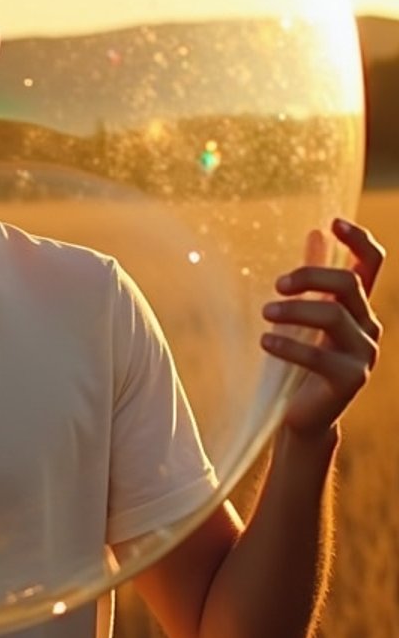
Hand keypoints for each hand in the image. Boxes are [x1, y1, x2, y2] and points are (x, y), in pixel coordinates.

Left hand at [261, 218, 384, 439]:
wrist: (304, 414)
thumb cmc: (302, 361)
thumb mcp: (307, 316)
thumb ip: (314, 278)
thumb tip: (316, 233)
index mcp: (358, 307)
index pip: (372, 264)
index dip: (358, 240)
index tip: (333, 223)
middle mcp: (368, 327)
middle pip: (348, 284)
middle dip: (311, 277)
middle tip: (278, 285)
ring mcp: (364, 354)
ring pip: (333, 316)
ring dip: (294, 310)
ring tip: (265, 313)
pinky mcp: (351, 380)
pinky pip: (318, 355)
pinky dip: (288, 344)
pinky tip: (265, 341)